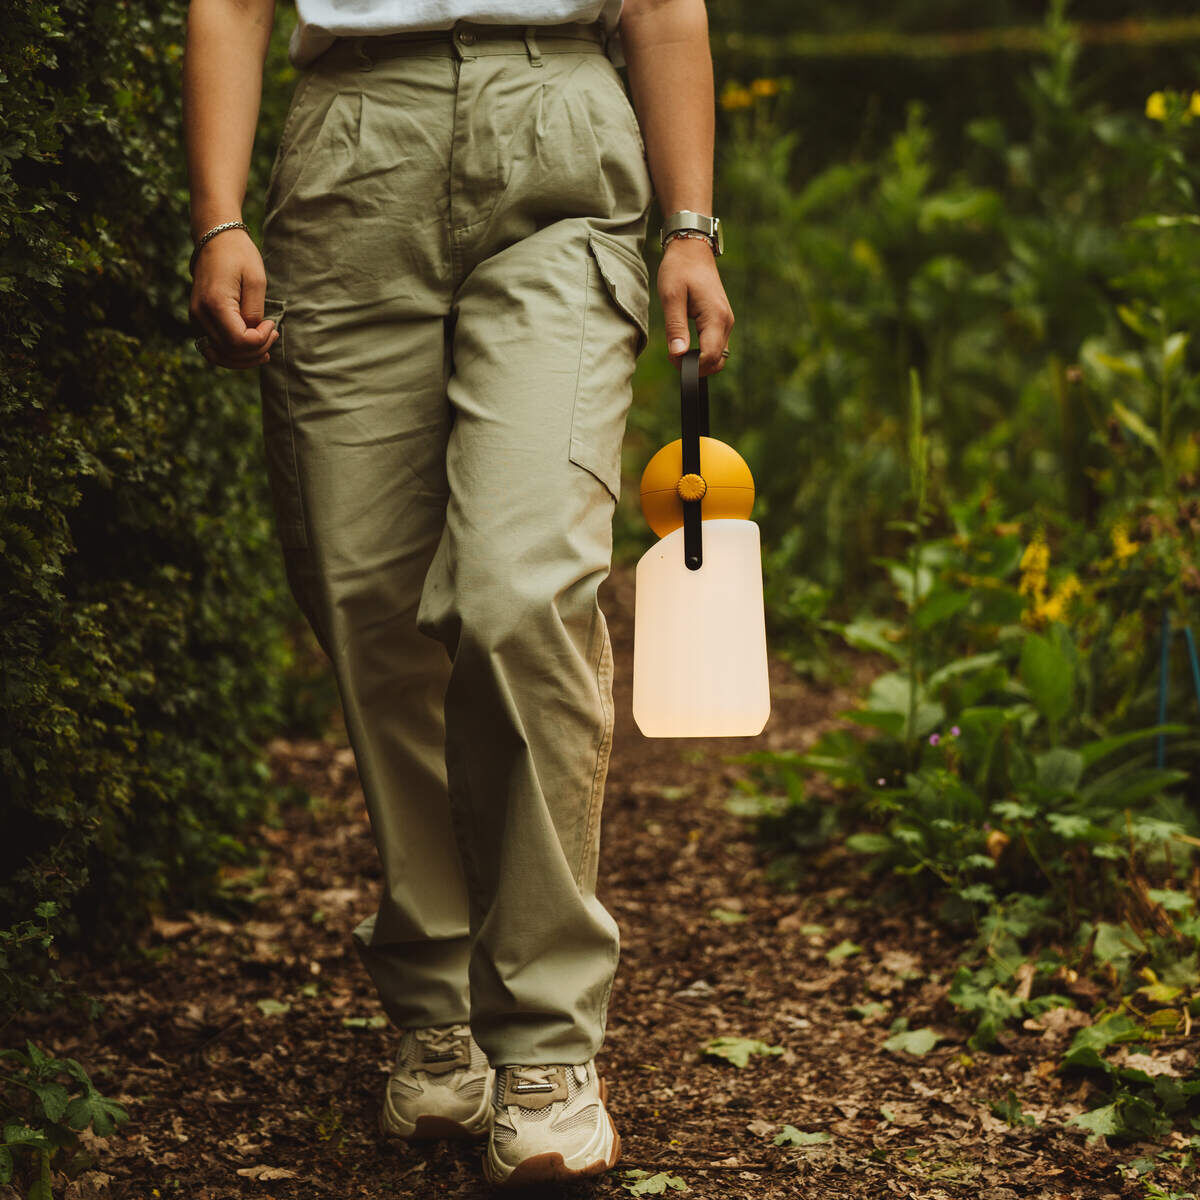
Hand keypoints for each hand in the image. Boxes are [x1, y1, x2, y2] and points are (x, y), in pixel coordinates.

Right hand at [188, 229, 278, 368]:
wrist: (216, 239)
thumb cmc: (239, 255)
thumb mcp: (256, 281)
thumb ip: (255, 312)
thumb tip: (253, 336)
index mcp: (215, 303)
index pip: (238, 342)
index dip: (260, 341)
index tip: (271, 324)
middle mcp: (200, 314)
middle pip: (229, 352)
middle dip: (256, 351)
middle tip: (273, 335)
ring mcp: (196, 318)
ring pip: (219, 355)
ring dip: (244, 358)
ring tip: (265, 349)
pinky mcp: (199, 320)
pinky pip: (215, 347)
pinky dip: (233, 353)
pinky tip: (251, 349)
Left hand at [657, 236, 733, 376]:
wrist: (692, 249)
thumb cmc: (679, 269)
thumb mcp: (671, 297)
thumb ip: (675, 327)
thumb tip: (678, 355)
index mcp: (715, 317)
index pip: (710, 357)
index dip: (690, 366)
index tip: (671, 357)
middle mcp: (726, 322)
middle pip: (718, 361)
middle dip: (696, 368)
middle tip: (673, 356)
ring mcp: (726, 322)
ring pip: (718, 356)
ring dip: (699, 361)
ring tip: (677, 350)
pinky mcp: (721, 321)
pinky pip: (716, 346)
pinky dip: (702, 352)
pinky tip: (685, 345)